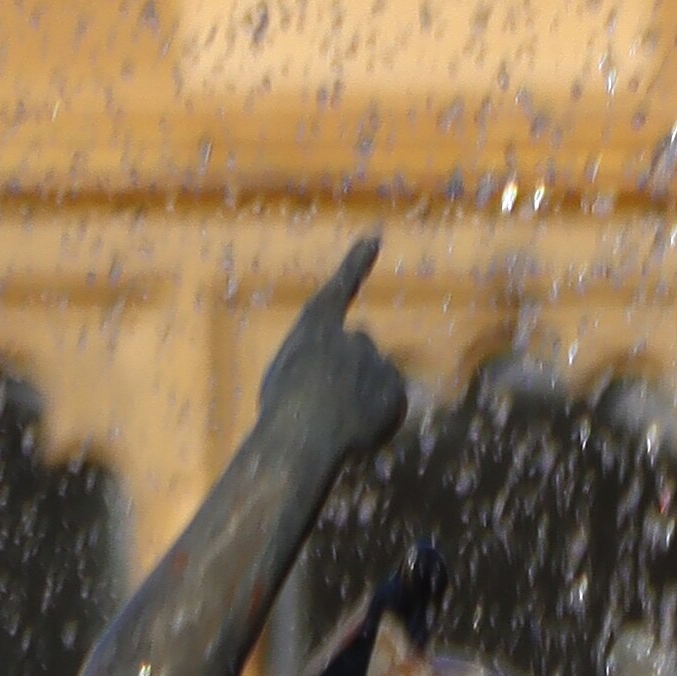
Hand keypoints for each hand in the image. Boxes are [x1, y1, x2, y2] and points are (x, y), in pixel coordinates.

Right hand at [263, 232, 406, 470]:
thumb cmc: (280, 410)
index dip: (357, 263)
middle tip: (325, 402)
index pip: (341, 286)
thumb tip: (330, 376)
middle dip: (348, 369)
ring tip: (337, 423)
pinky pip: (388, 405)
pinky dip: (378, 417)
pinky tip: (357, 433)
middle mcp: (353, 334)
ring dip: (361, 394)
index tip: (376, 238)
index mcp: (317, 324)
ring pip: (373, 378)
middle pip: (357, 349)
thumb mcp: (283, 374)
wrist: (302, 437)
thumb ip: (309, 362)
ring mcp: (378, 362)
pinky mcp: (396, 392)